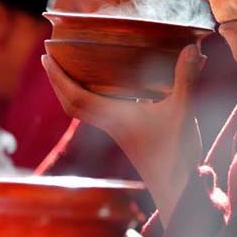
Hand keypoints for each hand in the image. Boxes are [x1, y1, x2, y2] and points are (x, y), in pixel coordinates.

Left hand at [42, 45, 206, 223]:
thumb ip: (186, 78)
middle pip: (70, 104)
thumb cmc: (177, 153)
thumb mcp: (183, 111)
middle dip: (56, 81)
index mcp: (114, 117)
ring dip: (69, 90)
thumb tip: (192, 47)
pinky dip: (89, 98)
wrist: (177, 189)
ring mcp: (116, 131)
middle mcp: (109, 124)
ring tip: (68, 70)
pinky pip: (96, 114)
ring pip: (81, 111)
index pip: (75, 95)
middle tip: (48, 58)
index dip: (57, 76)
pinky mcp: (124, 136)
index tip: (45, 56)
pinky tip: (103, 87)